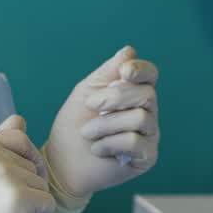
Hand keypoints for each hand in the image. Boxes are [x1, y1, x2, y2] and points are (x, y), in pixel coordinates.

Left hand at [45, 46, 158, 201]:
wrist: (62, 161)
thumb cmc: (74, 125)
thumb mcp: (87, 91)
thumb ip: (108, 71)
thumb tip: (130, 51)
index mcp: (135, 93)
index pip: (151, 75)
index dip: (141, 69)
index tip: (124, 72)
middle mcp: (148, 112)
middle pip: (147, 95)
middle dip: (114, 98)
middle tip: (90, 106)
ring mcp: (150, 135)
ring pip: (139, 118)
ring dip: (105, 124)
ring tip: (88, 133)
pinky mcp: (147, 157)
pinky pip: (134, 142)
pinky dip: (109, 143)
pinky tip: (98, 149)